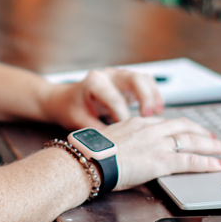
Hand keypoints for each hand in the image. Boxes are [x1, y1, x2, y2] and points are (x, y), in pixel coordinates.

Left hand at [41, 68, 164, 130]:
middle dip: (145, 97)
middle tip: (149, 116)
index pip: (114, 98)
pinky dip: (153, 95)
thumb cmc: (70, 109)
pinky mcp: (127, 82)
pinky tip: (156, 110)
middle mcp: (109, 75)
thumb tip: (114, 146)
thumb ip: (98, 132)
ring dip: (153, 95)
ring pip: (144, 78)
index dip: (122, 115)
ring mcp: (119, 76)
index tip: (127, 131)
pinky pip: (146, 83)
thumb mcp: (79, 122)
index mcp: (94, 82)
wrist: (64, 99)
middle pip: (134, 79)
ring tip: (156, 113)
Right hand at [100, 115, 220, 190]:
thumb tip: (125, 155)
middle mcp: (150, 130)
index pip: (166, 123)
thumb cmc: (89, 155)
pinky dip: (207, 162)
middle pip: (184, 127)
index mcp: (136, 124)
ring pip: (192, 141)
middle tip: (217, 139)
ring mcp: (156, 144)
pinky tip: (218, 165)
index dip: (183, 127)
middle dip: (203, 133)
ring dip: (212, 145)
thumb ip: (123, 146)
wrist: (85, 160)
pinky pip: (190, 160)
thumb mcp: (108, 143)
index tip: (192, 130)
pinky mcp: (160, 160)